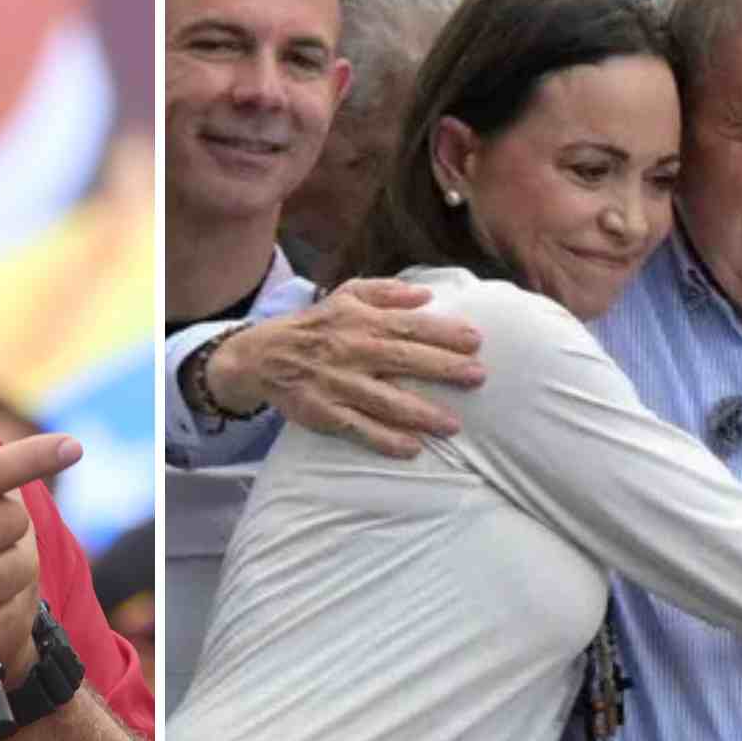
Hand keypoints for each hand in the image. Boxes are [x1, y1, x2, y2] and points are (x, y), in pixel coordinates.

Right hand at [204, 278, 485, 456]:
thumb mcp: (347, 295)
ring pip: (385, 401)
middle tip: (478, 377)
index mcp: (360, 321)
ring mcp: (337, 384)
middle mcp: (351, 351)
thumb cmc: (317, 324)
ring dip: (421, 414)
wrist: (263, 355)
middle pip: (403, 360)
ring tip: (453, 425)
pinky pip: (358, 429)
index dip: (443, 333)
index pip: (408, 325)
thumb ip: (387, 292)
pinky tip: (412, 448)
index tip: (476, 341)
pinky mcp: (324, 413)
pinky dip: (384, 440)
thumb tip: (427, 294)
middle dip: (443, 369)